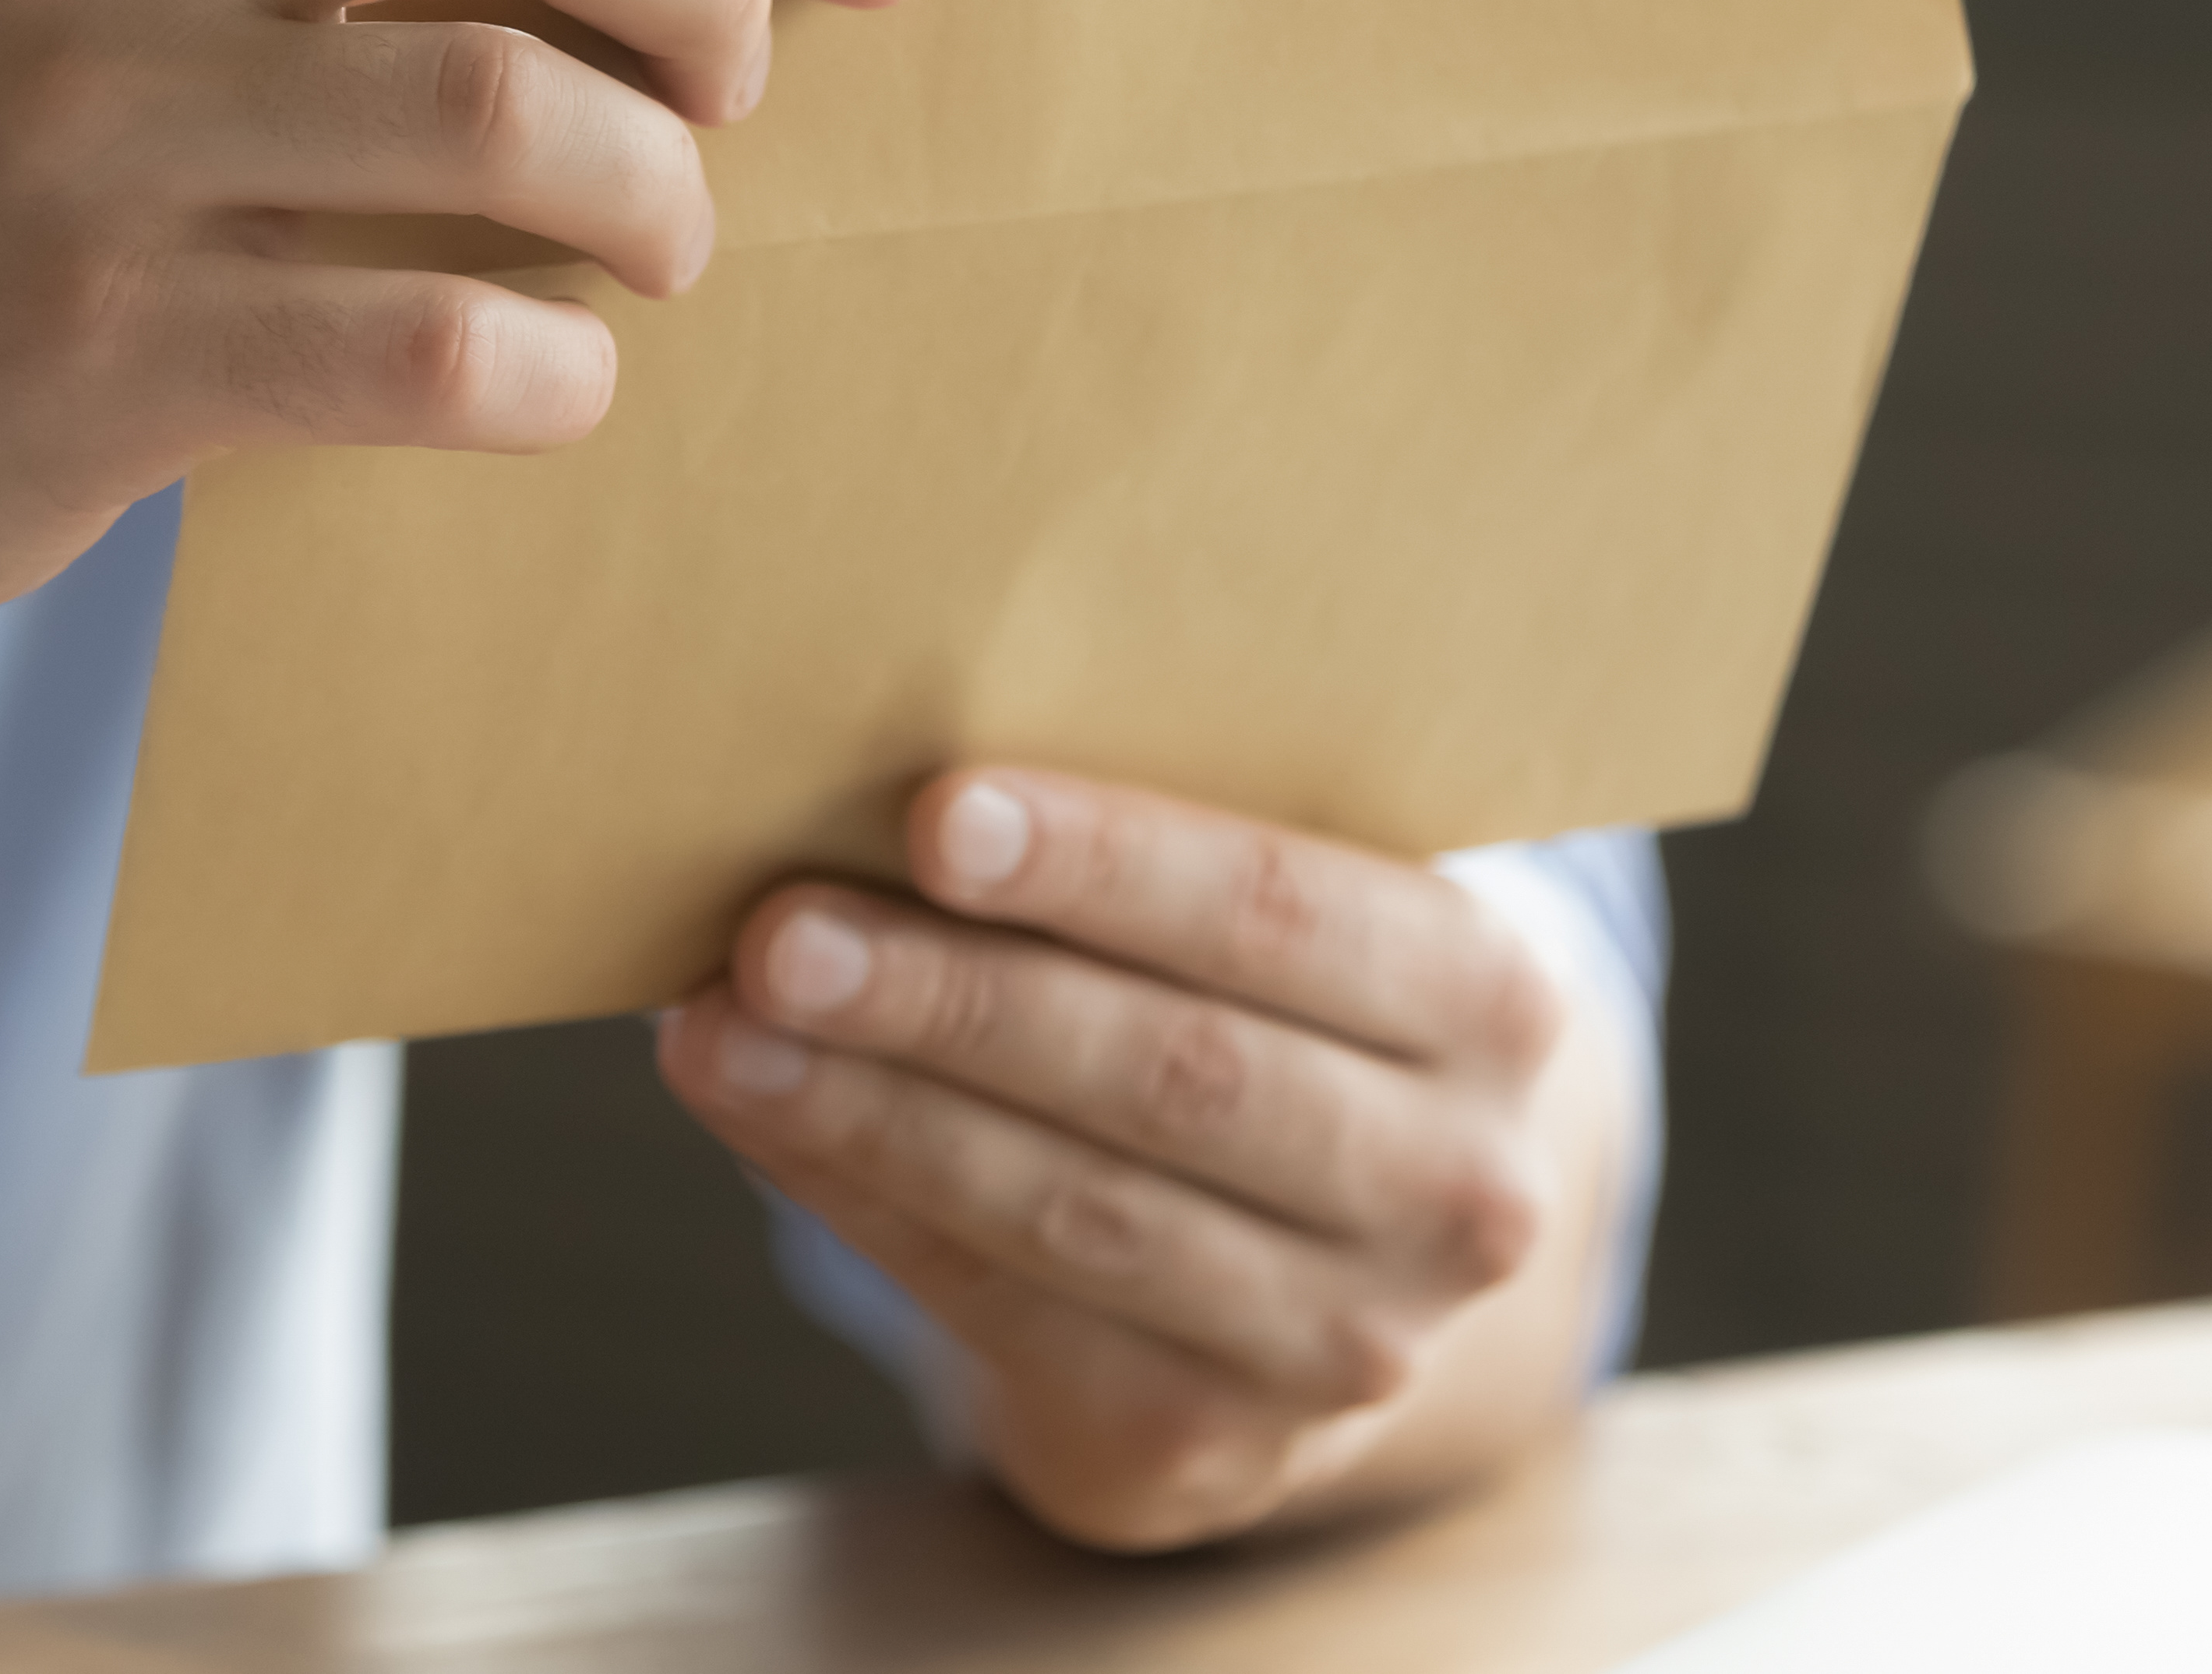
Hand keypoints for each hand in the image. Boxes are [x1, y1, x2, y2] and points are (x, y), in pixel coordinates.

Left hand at [657, 769, 1609, 1551]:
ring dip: (877, 1112)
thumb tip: (880, 765)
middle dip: (958, 1001)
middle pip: (1178, 1074)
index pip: (1286, 915)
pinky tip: (758, 1113)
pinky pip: (1007, 1309)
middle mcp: (1456, 1188)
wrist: (1352, 1250)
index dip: (1110, 866)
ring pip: (1079, 1210)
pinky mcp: (1216, 1445)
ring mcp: (1347, 1343)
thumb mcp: (1287, 915)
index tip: (935, 816)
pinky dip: (861, 1200)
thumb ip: (1161, 847)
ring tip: (723, 1029)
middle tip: (780, 932)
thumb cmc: (1272, 1002)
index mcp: (1488, 1000)